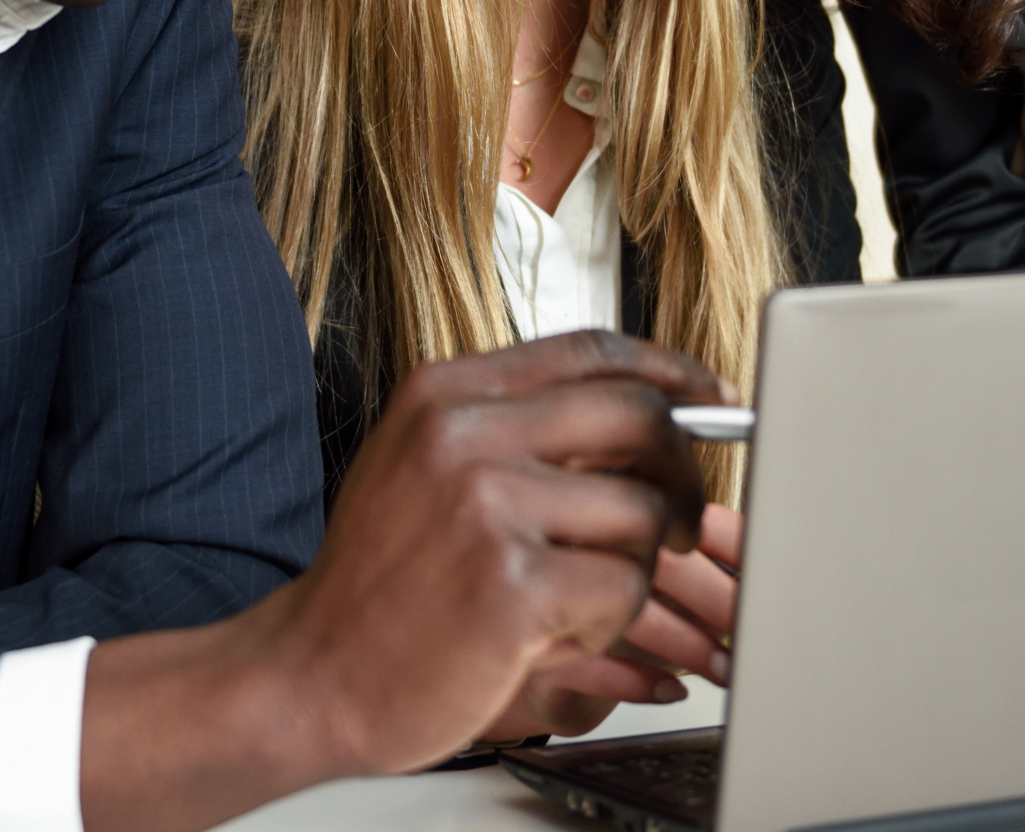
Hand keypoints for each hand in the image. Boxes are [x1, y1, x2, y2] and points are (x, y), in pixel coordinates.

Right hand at [76, 332, 730, 830]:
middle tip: (686, 519)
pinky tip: (560, 633)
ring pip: (641, 512)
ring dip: (636, 567)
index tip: (712, 398)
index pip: (591, 350)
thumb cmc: (383, 582)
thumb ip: (517, 426)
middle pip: (637, 415)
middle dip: (685, 470)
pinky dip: (612, 621)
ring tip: (583, 597)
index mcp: (443, 391)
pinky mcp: (512, 584)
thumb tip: (649, 407)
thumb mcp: (426, 465)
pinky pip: (623, 587)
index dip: (669, 372)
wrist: (313, 675)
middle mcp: (462, 434)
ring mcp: (486, 506)